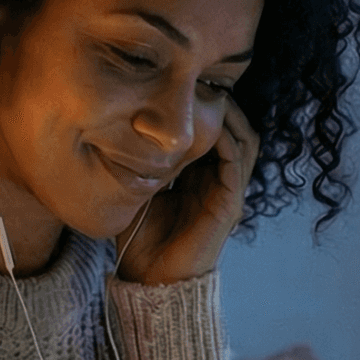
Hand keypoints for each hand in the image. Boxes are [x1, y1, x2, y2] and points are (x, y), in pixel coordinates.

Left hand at [115, 95, 252, 284]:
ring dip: (231, 115)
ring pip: (244, 140)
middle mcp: (217, 181)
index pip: (212, 131)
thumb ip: (136, 160)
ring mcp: (227, 192)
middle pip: (233, 129)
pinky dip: (229, 138)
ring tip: (212, 94)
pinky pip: (238, 162)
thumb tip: (115, 126)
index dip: (204, 106)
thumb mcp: (135, 188)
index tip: (185, 81)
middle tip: (201, 79)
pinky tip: (212, 123)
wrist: (151, 281)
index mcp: (198, 176)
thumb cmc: (140, 240)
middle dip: (221, 102)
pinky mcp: (229, 205)